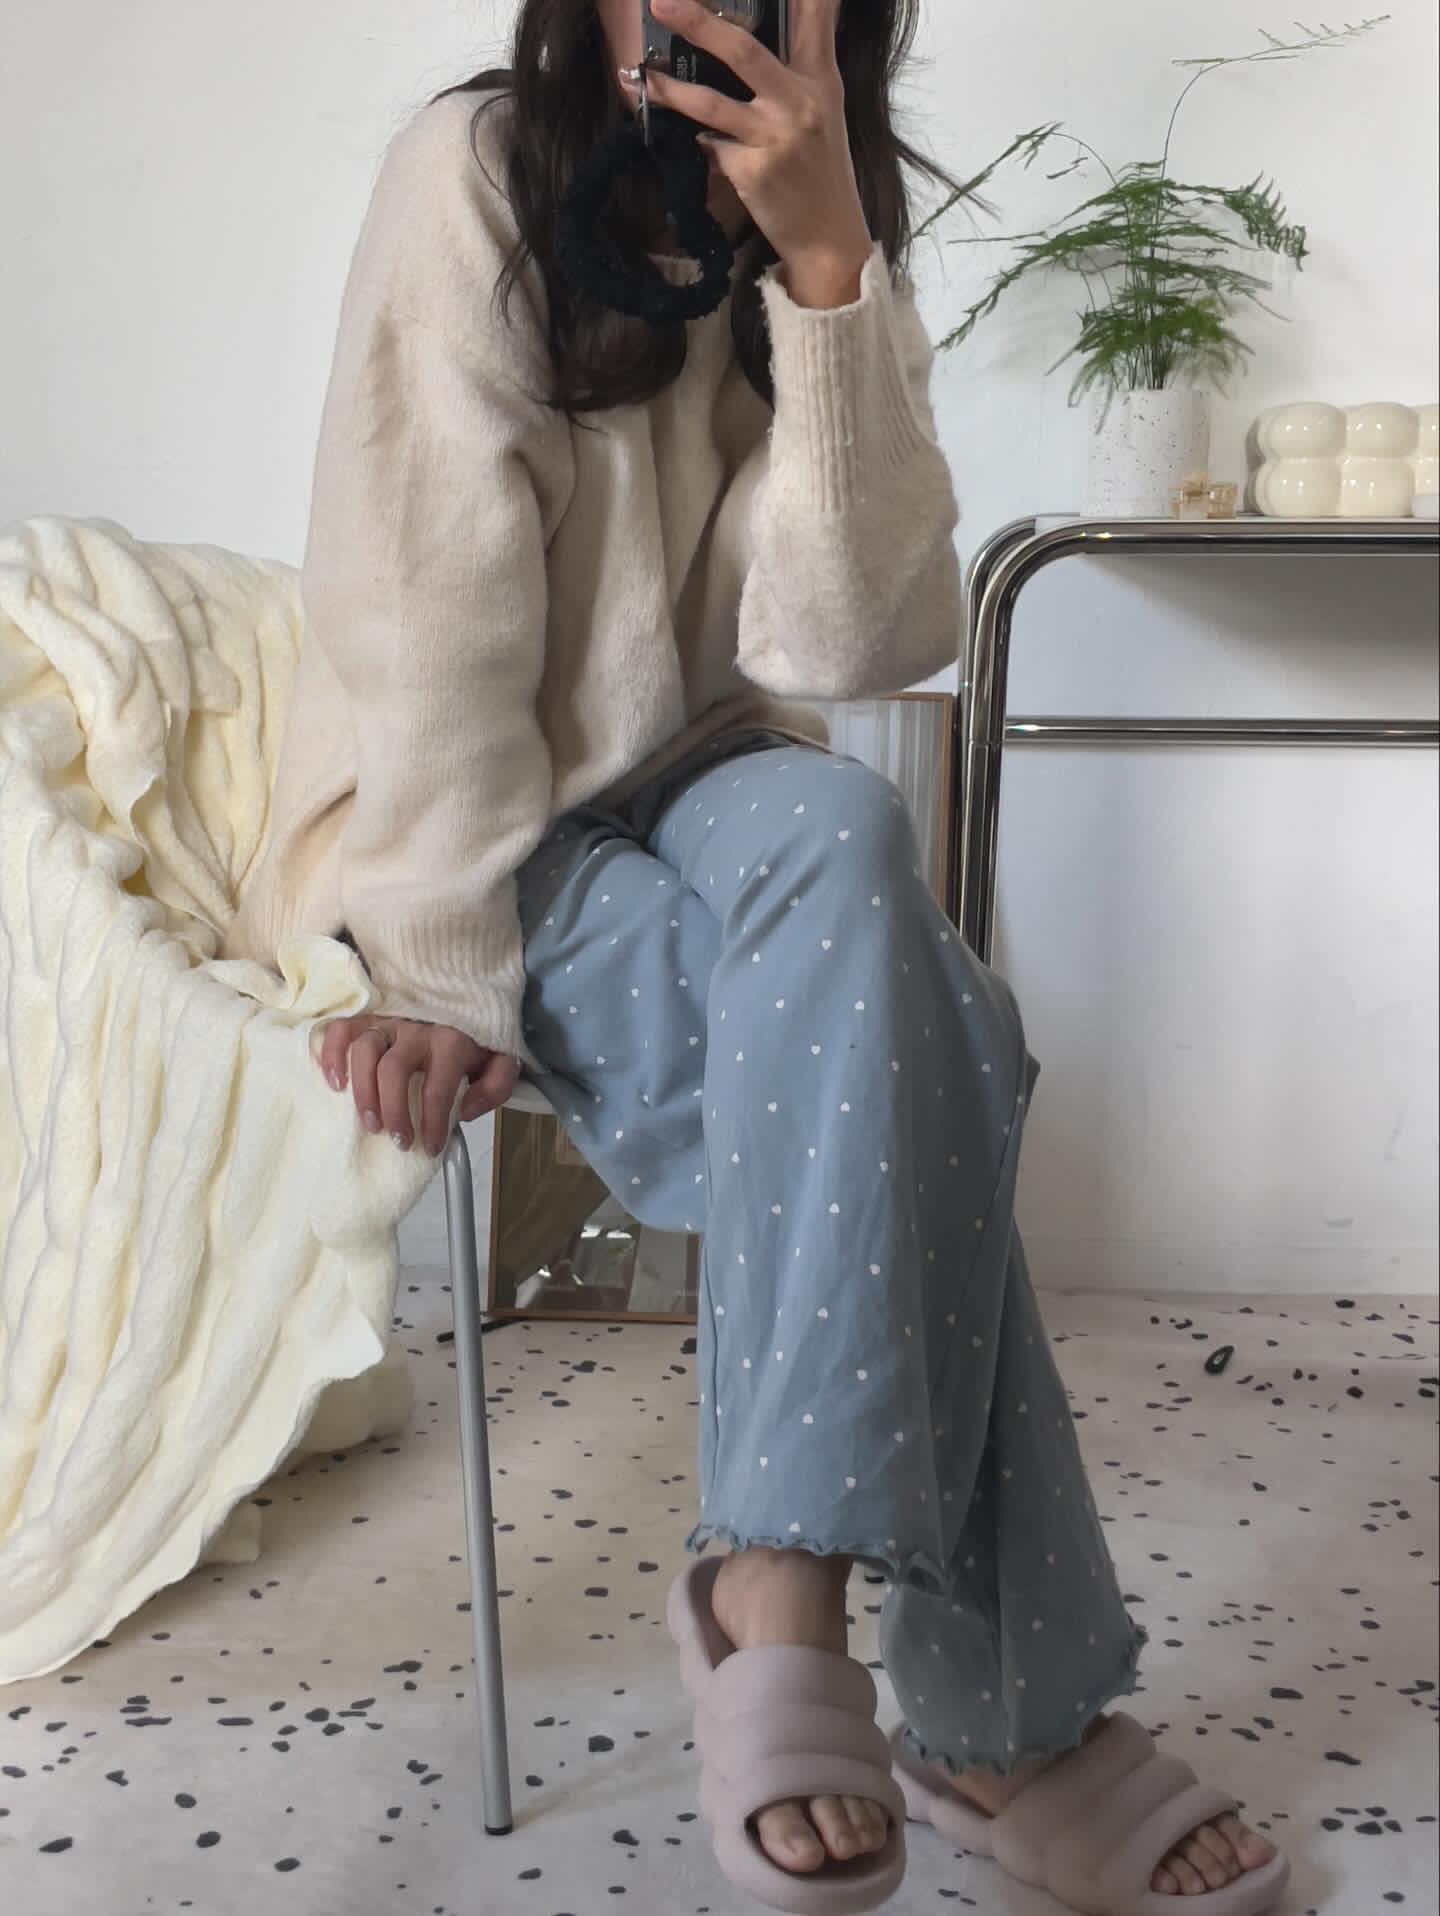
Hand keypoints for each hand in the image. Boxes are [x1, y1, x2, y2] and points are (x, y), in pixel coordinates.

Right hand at [317, 1014, 519, 1156]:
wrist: (468, 997)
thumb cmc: (476, 1040)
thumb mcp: (501, 1061)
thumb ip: (495, 1087)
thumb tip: (465, 1112)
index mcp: (452, 1043)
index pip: (437, 1089)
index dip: (432, 1124)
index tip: (431, 1147)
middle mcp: (417, 1030)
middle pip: (393, 1071)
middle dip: (393, 1112)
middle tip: (398, 1140)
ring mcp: (390, 1022)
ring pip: (365, 1051)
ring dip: (362, 1091)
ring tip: (368, 1122)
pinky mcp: (371, 1017)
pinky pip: (343, 1029)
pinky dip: (332, 1054)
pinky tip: (335, 1083)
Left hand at [627, 0, 871, 305]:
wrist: (828, 238)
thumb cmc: (820, 171)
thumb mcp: (823, 111)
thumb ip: (798, 69)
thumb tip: (749, 37)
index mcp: (821, 79)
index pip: (815, 16)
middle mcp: (799, 102)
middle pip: (743, 50)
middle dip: (698, 22)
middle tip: (662, 2)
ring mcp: (773, 137)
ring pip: (710, 103)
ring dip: (671, 90)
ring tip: (643, 78)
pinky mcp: (751, 172)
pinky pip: (710, 145)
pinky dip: (699, 140)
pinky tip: (696, 140)